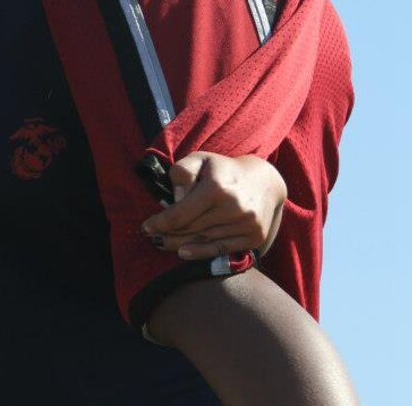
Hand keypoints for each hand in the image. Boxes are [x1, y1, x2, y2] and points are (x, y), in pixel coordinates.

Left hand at [141, 152, 285, 259]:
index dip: (159, 223)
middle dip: (166, 234)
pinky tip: (182, 252)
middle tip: (151, 236)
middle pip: (190, 229)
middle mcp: (234, 209)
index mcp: (217, 188)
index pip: (180, 214)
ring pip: (203, 241)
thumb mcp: (200, 159)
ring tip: (162, 243)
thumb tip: (175, 199)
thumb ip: (182, 172)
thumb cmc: (223, 169)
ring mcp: (246, 225)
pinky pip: (220, 250)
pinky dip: (199, 253)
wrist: (264, 181)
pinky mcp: (254, 237)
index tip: (146, 226)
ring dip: (178, 245)